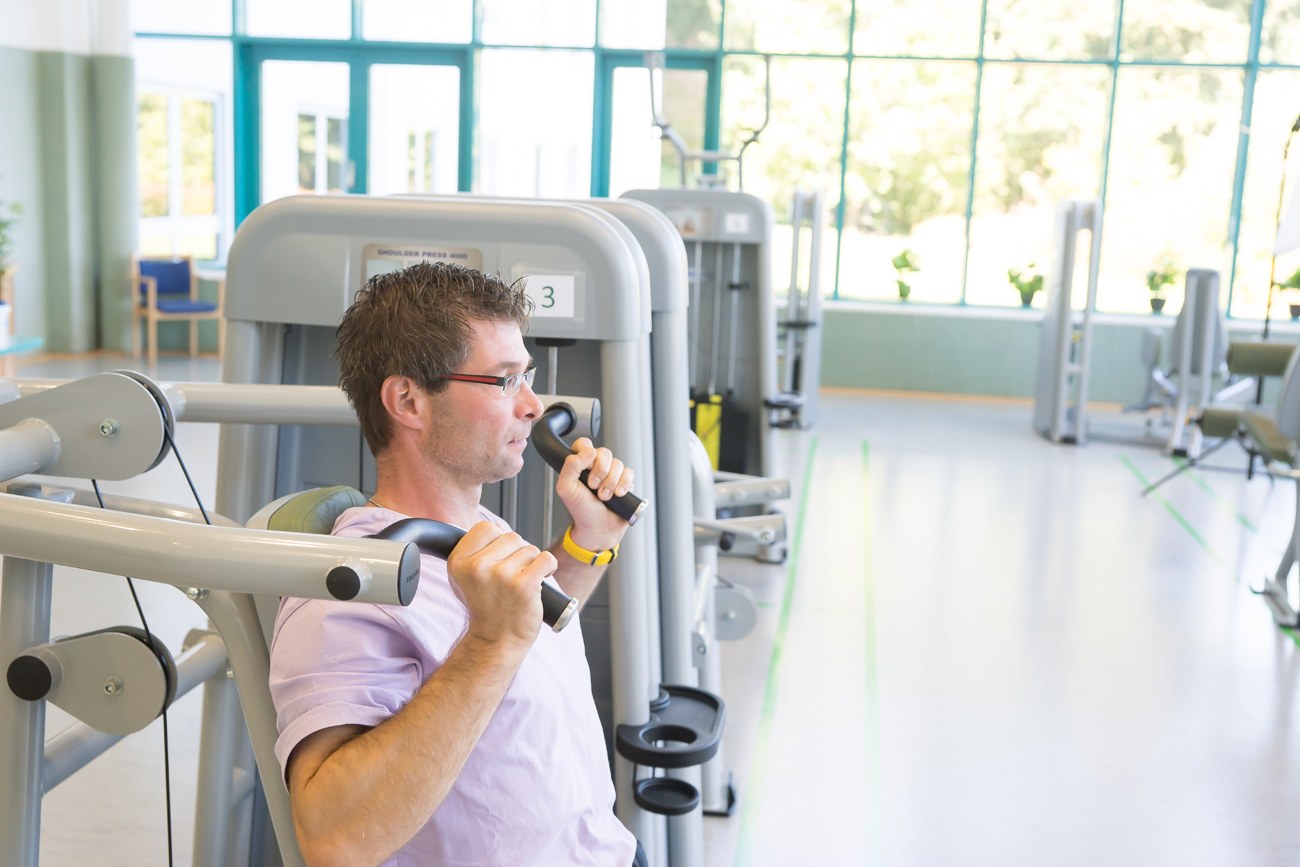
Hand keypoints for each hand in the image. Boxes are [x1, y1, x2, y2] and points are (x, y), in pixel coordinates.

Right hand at [446, 521, 556, 648]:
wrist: (496, 641)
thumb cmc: (485, 607)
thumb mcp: (465, 577)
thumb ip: (475, 551)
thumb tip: (495, 526)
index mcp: (458, 561)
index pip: (486, 527)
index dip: (497, 541)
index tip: (498, 560)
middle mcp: (477, 567)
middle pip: (511, 536)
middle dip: (516, 553)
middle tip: (511, 576)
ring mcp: (501, 576)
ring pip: (529, 548)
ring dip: (531, 564)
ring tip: (521, 583)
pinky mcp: (524, 585)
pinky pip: (546, 559)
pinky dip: (548, 568)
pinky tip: (539, 580)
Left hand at [555, 437, 633, 552]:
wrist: (598, 529)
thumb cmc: (580, 511)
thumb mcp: (566, 489)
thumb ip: (570, 466)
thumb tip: (588, 452)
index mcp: (579, 465)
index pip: (584, 444)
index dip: (587, 453)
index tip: (586, 469)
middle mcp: (595, 467)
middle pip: (604, 452)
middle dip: (601, 472)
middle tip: (594, 487)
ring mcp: (610, 474)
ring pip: (618, 463)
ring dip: (611, 482)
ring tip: (605, 496)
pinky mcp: (624, 481)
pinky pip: (629, 472)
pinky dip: (624, 484)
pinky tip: (618, 494)